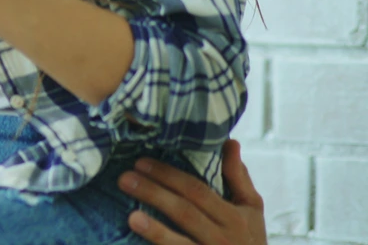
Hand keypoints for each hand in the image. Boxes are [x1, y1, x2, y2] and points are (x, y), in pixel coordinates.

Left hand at [118, 140, 266, 244]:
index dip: (169, 176)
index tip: (141, 162)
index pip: (197, 191)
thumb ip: (238, 177)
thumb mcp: (250, 208)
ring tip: (132, 217)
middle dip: (154, 193)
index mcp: (234, 216)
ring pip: (180, 241)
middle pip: (185, 212)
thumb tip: (229, 141)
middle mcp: (224, 237)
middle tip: (125, 178)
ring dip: (155, 229)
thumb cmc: (249, 238)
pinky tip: (140, 236)